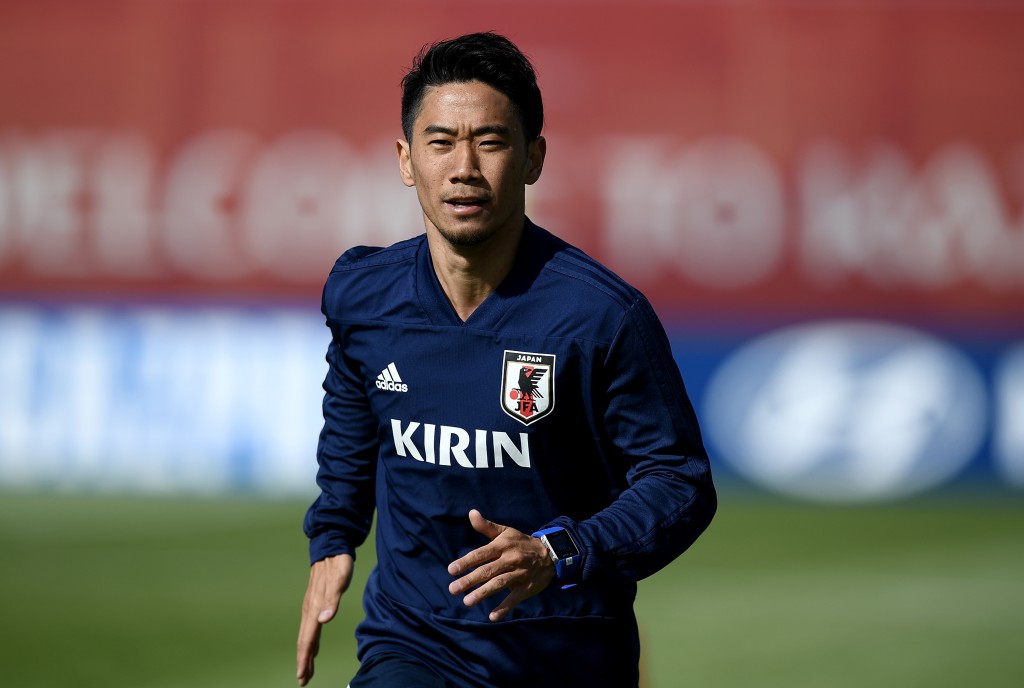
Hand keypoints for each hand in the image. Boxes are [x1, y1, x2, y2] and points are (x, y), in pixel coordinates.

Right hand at [296, 553, 353, 685]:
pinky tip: (314, 648)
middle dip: (303, 661)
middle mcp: (310, 609)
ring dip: (306, 654)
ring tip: (307, 670)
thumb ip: (333, 600)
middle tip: (303, 680)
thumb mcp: (340, 579)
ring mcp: (311, 606)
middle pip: (305, 641)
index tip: (302, 676)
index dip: (304, 659)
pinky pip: (311, 628)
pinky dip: (311, 641)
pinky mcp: (315, 603)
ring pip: (307, 635)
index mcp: (314, 607)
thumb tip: (324, 620)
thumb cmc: (337, 563)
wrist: (331, 547)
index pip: (307, 639)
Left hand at [447, 509, 554, 621]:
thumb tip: (471, 513)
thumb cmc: (521, 543)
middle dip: (469, 580)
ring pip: (499, 584)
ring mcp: (519, 574)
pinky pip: (514, 599)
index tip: (451, 570)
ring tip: (467, 601)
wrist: (550, 554)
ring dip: (483, 593)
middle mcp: (510, 559)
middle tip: (453, 589)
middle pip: (487, 570)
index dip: (466, 561)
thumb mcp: (506, 532)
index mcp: (503, 545)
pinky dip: (504, 608)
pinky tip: (492, 617)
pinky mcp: (526, 587)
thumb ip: (486, 526)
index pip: (481, 554)